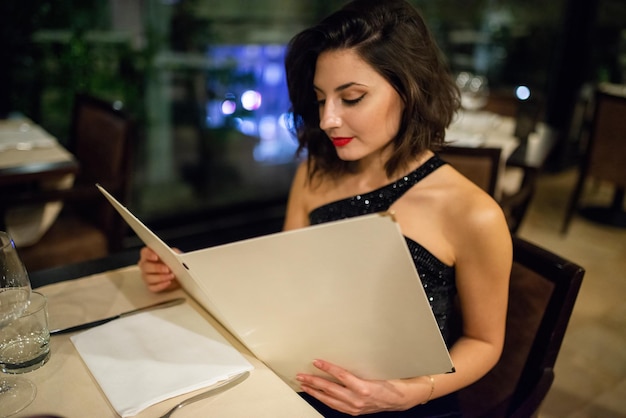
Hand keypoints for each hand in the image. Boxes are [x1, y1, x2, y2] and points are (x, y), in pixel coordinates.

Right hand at [137, 246, 180, 292]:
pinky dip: (161, 285)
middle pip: (145, 266)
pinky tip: (168, 282)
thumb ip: (173, 252)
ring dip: (161, 277)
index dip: (149, 254)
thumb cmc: (175, 262)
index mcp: (149, 255)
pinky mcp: (151, 286)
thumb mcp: (176, 254)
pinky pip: (153, 287)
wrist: (181, 273)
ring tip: (171, 276)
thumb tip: (172, 254)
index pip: (144, 252)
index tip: (156, 257)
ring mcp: (147, 276)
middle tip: (167, 269)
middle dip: (157, 268)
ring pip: (149, 278)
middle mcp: (145, 266)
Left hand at [296, 359, 415, 414]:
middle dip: (313, 382)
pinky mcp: (353, 412)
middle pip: (330, 389)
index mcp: (364, 388)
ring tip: (304, 384)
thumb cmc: (390, 382)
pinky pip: (334, 405)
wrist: (400, 399)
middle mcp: (357, 399)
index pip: (341, 376)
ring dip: (315, 391)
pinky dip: (324, 399)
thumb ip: (360, 368)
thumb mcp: (377, 371)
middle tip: (301, 375)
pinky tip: (316, 394)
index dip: (327, 368)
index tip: (316, 361)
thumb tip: (344, 356)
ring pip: (329, 399)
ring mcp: (354, 407)